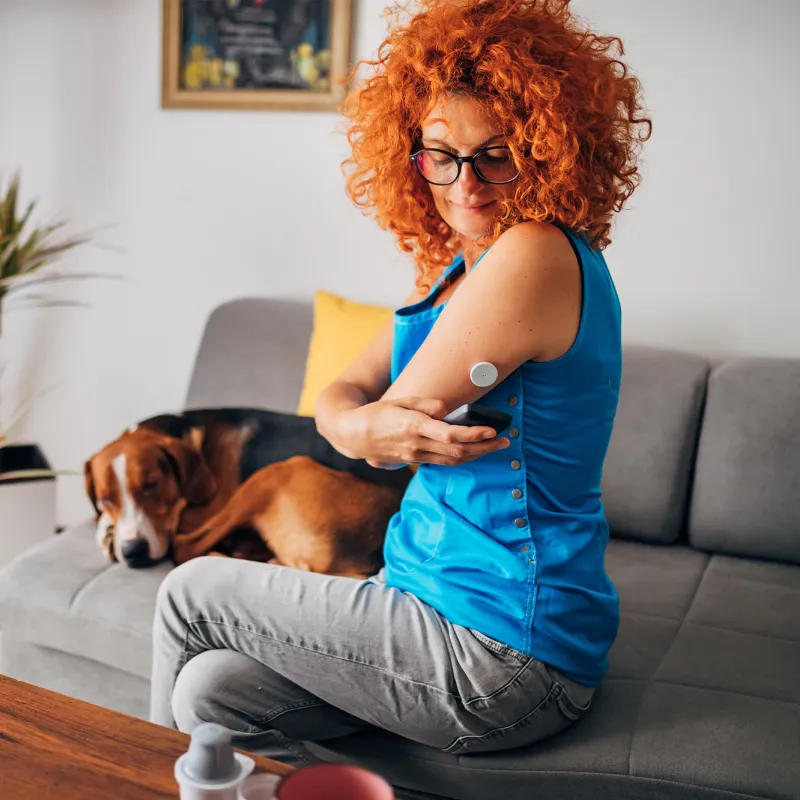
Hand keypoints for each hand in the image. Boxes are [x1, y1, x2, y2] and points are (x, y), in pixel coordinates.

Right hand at [335, 397, 509, 467]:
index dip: (473, 434)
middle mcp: (416, 445)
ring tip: (495, 447)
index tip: (491, 429)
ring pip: (452, 460)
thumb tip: (446, 409)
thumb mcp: (399, 401)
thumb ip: (424, 404)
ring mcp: (415, 456)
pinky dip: (461, 458)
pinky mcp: (415, 461)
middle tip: (504, 441)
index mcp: (413, 427)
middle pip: (457, 451)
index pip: (449, 435)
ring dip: (476, 455)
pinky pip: (443, 462)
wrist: (354, 436)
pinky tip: (474, 452)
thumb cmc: (377, 414)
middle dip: (483, 447)